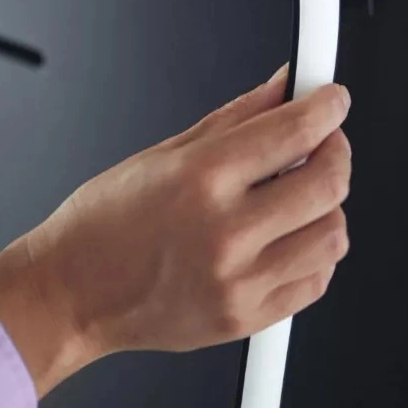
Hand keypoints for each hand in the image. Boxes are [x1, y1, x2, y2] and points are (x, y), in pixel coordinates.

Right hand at [0, 68, 352, 396]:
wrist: (70, 293)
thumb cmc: (103, 224)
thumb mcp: (164, 152)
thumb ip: (236, 118)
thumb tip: (282, 89)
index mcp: (202, 178)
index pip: (296, 131)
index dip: (328, 107)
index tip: (332, 100)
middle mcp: (225, 231)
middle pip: (328, 183)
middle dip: (336, 152)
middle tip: (323, 144)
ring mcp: (239, 281)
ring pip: (332, 235)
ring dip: (327, 207)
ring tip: (298, 197)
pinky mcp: (245, 318)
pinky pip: (315, 281)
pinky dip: (313, 255)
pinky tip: (286, 239)